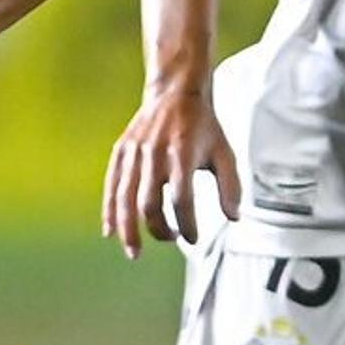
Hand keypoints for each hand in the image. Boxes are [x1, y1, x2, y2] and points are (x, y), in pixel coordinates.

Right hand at [103, 76, 237, 255]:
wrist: (175, 92)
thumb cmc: (203, 127)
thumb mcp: (224, 152)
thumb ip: (231, 186)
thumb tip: (234, 218)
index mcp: (182, 154)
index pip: (182, 199)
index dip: (187, 223)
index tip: (192, 238)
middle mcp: (154, 154)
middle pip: (149, 203)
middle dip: (158, 229)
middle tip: (171, 239)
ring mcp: (134, 152)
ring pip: (125, 199)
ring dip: (129, 229)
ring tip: (134, 252)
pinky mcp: (121, 151)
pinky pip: (112, 186)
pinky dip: (110, 210)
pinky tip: (111, 231)